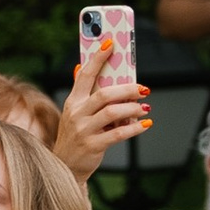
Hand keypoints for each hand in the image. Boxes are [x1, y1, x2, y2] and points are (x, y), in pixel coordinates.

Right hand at [58, 38, 151, 178]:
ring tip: (144, 108)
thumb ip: (80, 91)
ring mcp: (83, 130)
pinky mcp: (93, 145)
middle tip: (143, 89)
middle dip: (127, 89)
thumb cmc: (75, 135)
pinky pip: (117, 133)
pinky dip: (134, 128)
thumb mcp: (73, 112)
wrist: (65, 165)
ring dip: (132, 108)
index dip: (98, 58)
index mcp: (73, 101)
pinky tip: (145, 124)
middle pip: (103, 94)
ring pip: (111, 112)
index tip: (111, 43)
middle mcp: (76, 113)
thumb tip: (80, 67)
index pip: (85, 74)